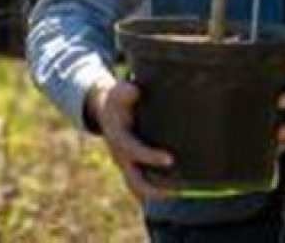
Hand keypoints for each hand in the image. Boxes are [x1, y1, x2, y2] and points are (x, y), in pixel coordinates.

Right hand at [87, 76, 174, 201]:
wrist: (106, 110)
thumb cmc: (119, 99)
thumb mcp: (120, 91)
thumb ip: (126, 91)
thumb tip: (134, 90)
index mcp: (118, 137)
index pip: (134, 151)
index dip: (151, 157)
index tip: (170, 159)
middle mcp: (120, 155)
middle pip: (133, 179)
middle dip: (153, 188)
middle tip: (176, 190)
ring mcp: (124, 163)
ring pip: (136, 186)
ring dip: (154, 194)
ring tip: (178, 194)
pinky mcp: (131, 166)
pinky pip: (139, 184)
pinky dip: (152, 192)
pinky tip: (171, 195)